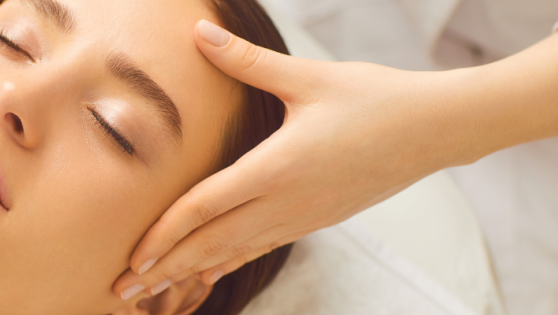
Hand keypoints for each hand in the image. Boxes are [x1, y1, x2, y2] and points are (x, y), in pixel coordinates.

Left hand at [111, 20, 489, 298]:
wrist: (435, 131)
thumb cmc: (375, 100)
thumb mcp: (308, 77)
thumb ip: (247, 62)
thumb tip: (200, 32)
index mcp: (276, 169)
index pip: (204, 208)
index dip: (163, 234)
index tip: (131, 256)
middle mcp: (285, 203)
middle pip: (210, 244)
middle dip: (163, 268)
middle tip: (122, 290)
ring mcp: (301, 217)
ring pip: (233, 252)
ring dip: (189, 272)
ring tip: (152, 292)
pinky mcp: (314, 220)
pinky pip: (258, 248)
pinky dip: (225, 262)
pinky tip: (207, 271)